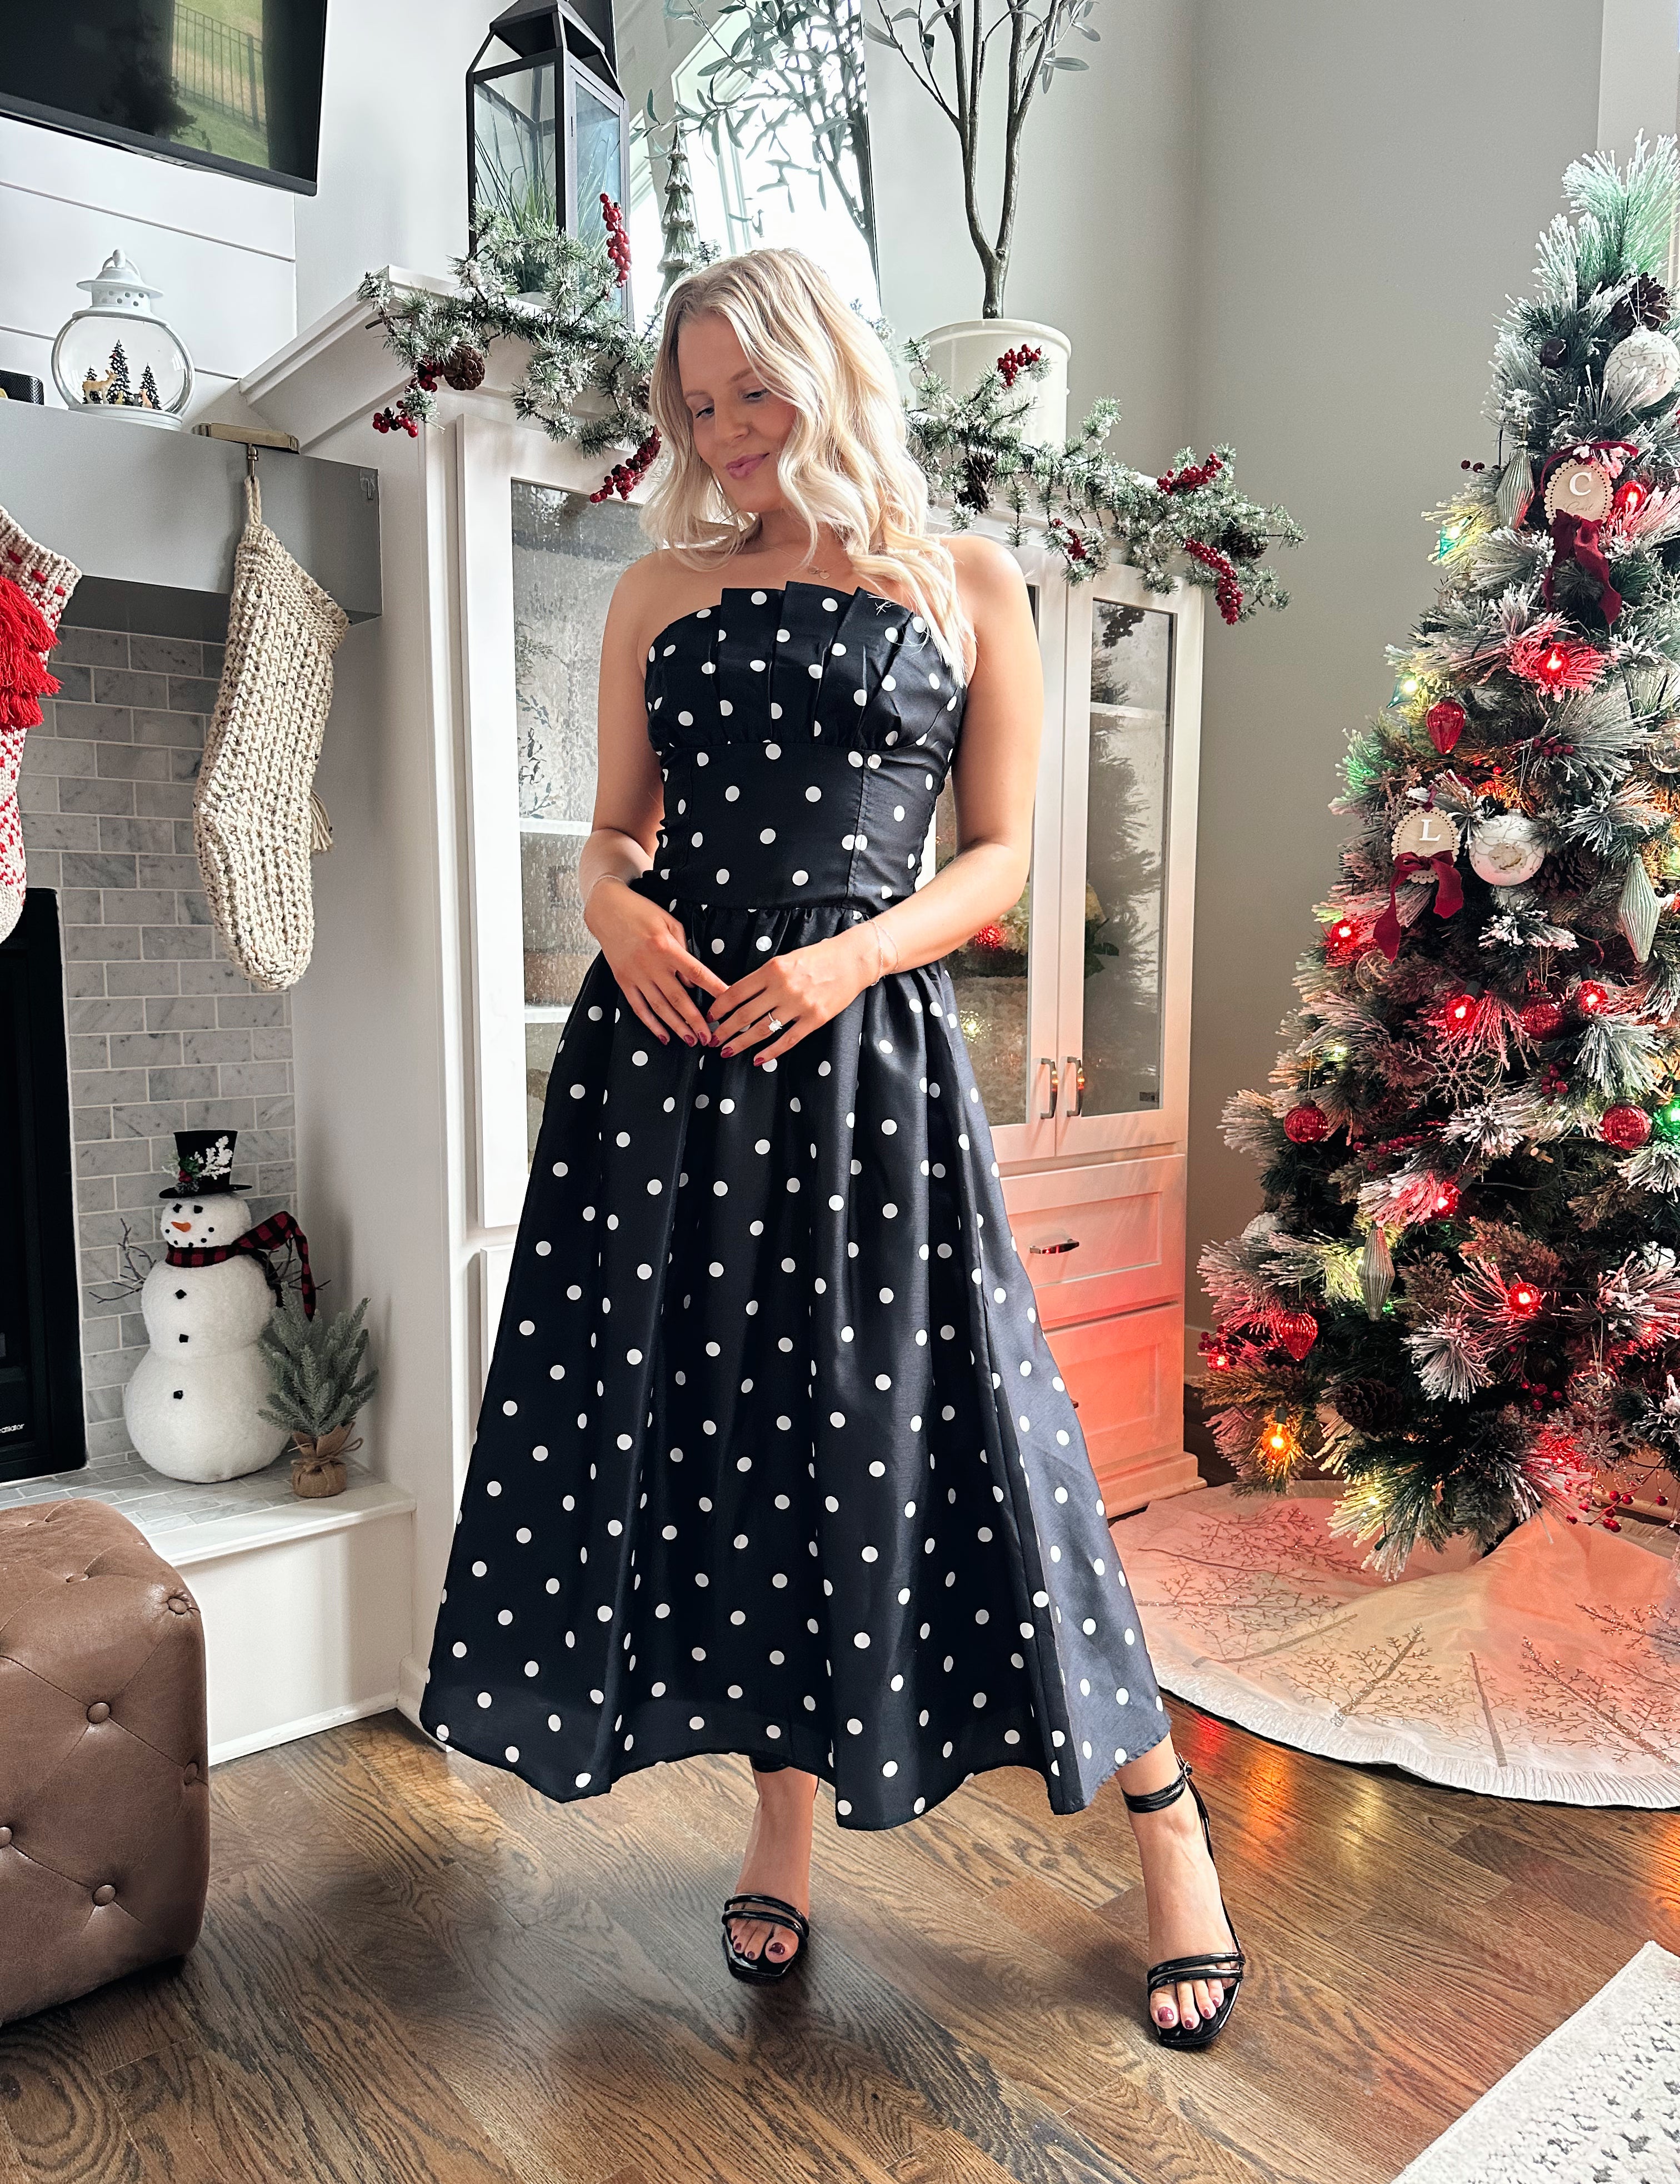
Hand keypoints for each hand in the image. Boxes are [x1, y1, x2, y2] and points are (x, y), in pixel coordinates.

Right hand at [584, 876, 727, 1045]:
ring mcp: (635, 975)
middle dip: (695, 1020)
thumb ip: (684, 948)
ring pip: (659, 1007)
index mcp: (666, 947)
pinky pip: (638, 1007)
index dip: (713, 989)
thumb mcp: (670, 921)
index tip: (728, 1002)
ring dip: (676, 1027)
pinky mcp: (623, 980)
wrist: (606, 909)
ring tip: (691, 1041)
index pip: (696, 972)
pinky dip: (651, 1024)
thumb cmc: (642, 912)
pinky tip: (663, 1036)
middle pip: (678, 998)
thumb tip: (692, 979)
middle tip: (708, 1037)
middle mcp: (651, 964)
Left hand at [708, 928, 875, 1063]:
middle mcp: (783, 987)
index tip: (709, 1017)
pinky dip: (771, 1052)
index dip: (719, 1007)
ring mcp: (799, 1005)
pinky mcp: (815, 1019)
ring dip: (742, 1043)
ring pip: (763, 1029)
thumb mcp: (786, 959)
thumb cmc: (818, 957)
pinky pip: (788, 1040)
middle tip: (712, 1039)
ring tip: (727, 1051)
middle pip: (745, 1014)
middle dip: (725, 1029)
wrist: (852, 960)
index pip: (737, 991)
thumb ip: (764, 977)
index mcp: (773, 969)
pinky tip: (758, 1059)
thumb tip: (740, 997)